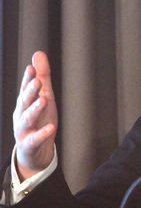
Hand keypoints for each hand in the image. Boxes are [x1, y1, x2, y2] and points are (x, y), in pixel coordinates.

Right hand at [13, 51, 57, 180]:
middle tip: (37, 81)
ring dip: (34, 109)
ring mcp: (24, 130)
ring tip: (44, 100)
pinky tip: (51, 128)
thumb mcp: (43, 97)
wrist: (34, 152)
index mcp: (25, 104)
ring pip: (27, 119)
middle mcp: (21, 115)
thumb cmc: (39, 121)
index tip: (31, 68)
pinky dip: (42, 134)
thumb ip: (43, 77)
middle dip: (29, 92)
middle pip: (24, 102)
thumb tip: (38, 54)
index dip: (27, 79)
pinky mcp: (29, 145)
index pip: (25, 89)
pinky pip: (35, 139)